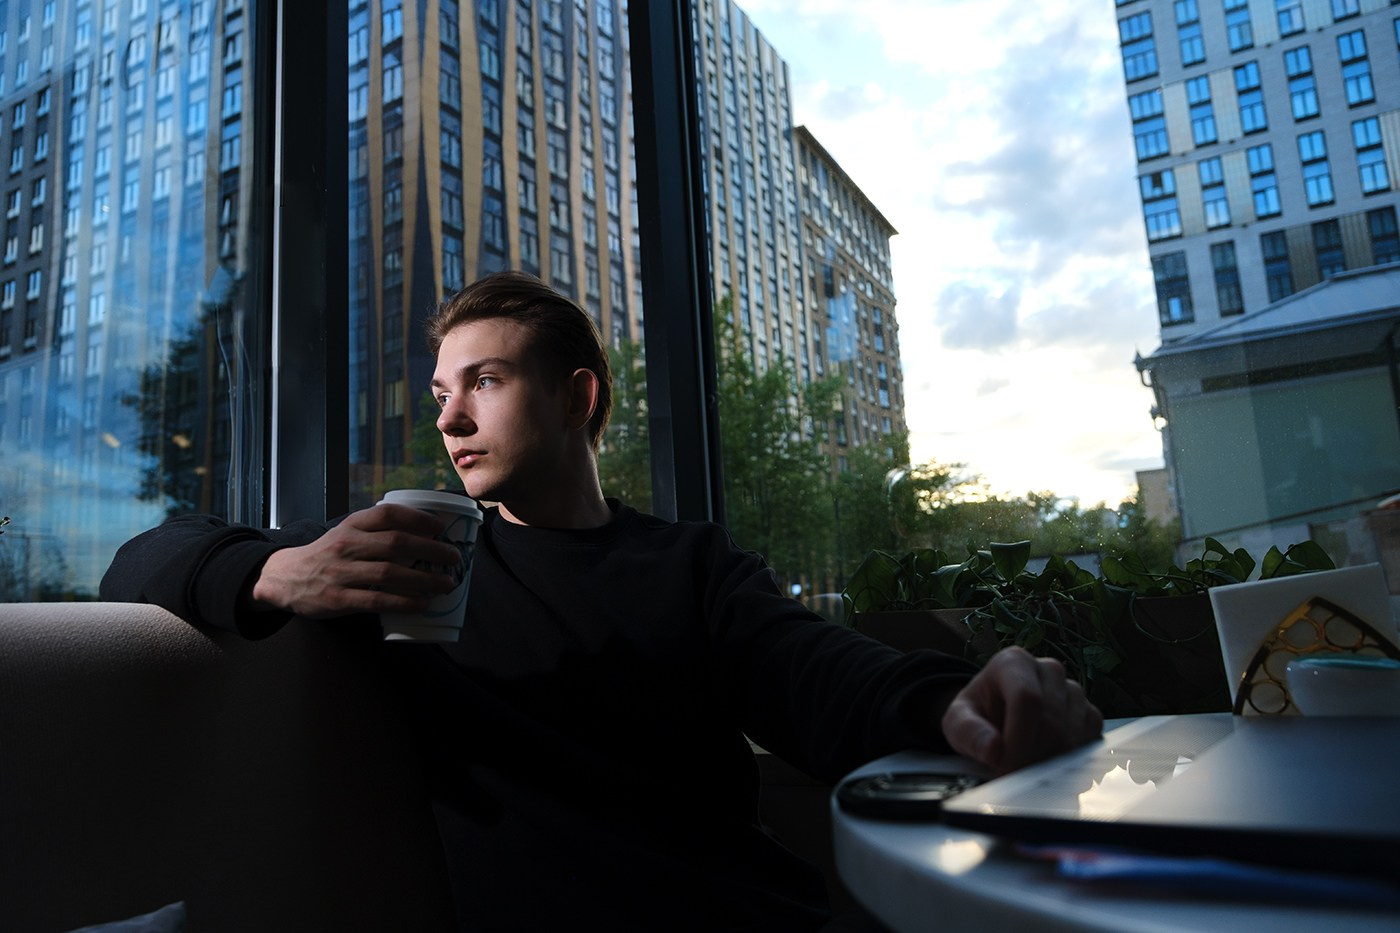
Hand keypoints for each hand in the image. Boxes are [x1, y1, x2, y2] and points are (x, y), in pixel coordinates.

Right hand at [248, 504, 463, 618]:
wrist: (285, 578)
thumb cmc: (328, 554)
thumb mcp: (347, 533)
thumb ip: (376, 531)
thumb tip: (425, 534)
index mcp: (351, 524)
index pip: (388, 514)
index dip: (418, 518)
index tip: (441, 527)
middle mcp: (347, 544)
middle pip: (396, 543)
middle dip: (431, 550)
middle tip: (453, 557)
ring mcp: (341, 572)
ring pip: (391, 573)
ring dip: (424, 580)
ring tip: (447, 584)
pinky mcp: (338, 598)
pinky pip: (378, 599)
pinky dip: (404, 602)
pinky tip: (422, 604)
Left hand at [941, 646, 1102, 774]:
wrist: (994, 719)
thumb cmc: (976, 717)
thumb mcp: (958, 723)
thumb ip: (970, 734)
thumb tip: (994, 750)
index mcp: (1014, 663)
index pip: (1027, 699)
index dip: (1018, 739)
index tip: (1004, 767)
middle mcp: (1048, 670)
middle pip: (1052, 721)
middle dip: (1031, 757)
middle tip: (1012, 777)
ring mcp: (1073, 690)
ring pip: (1072, 734)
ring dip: (1049, 762)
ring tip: (1024, 769)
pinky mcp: (1089, 712)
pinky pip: (1090, 739)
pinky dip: (1071, 760)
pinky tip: (1047, 763)